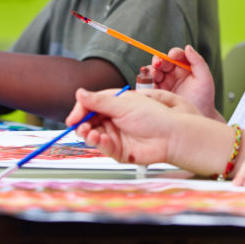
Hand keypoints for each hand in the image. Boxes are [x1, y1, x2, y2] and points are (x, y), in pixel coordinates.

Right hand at [68, 88, 187, 164]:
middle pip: (89, 121)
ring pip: (93, 135)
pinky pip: (103, 147)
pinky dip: (98, 143)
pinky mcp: (119, 150)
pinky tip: (99, 139)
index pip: (90, 104)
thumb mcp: (124, 104)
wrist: (172, 136)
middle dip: (81, 124)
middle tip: (79, 126)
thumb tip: (79, 93)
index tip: (73, 117)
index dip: (80, 110)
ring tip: (90, 133)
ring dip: (88, 134)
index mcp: (115, 104)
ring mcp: (116, 135)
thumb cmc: (155, 116)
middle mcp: (114, 119)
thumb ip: (100, 101)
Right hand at [151, 45, 220, 119]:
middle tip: (158, 65)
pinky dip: (146, 82)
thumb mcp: (205, 79)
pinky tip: (151, 85)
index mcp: (184, 66)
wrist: (197, 117)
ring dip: (151, 71)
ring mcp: (163, 82)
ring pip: (153, 71)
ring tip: (154, 75)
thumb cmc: (204, 98)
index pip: (176, 55)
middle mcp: (172, 72)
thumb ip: (198, 62)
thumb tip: (187, 47)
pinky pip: (147, 84)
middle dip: (159, 60)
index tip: (173, 55)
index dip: (174, 53)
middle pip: (162, 61)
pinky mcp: (156, 91)